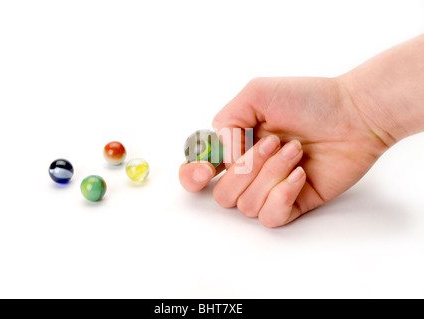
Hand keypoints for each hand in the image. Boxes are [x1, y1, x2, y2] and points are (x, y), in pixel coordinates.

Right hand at [180, 77, 388, 226]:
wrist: (354, 114)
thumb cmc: (308, 99)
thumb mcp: (256, 94)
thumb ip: (227, 121)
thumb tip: (223, 157)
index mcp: (235, 145)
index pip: (197, 172)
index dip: (193, 176)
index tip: (207, 168)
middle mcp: (248, 171)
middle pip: (221, 195)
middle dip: (246, 170)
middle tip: (275, 142)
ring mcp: (270, 189)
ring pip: (246, 206)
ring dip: (271, 175)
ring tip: (296, 151)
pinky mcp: (293, 204)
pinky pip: (270, 217)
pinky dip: (282, 195)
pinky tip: (301, 175)